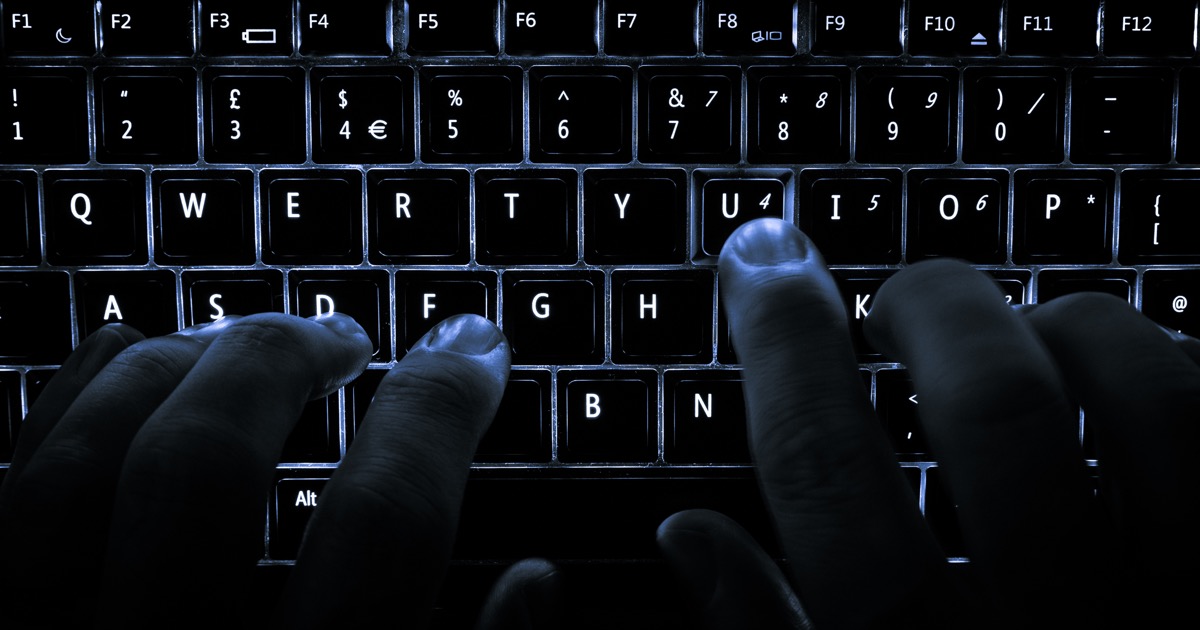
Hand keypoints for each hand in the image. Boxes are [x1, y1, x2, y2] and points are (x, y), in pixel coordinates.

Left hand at [0, 313, 559, 628]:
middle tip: (349, 331)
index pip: (381, 524)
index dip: (441, 410)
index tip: (475, 349)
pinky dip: (67, 399)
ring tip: (246, 336)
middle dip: (291, 356)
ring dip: (175, 366)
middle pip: (208, 460)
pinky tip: (125, 352)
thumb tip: (535, 589)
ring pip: (81, 461)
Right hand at [658, 219, 1199, 628]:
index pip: (826, 468)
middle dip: (933, 305)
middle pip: (995, 404)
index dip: (782, 340)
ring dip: (1069, 325)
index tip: (759, 258)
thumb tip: (689, 535)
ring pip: (1142, 394)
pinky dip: (1177, 367)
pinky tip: (1132, 378)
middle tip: (903, 294)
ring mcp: (1177, 605)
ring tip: (1031, 328)